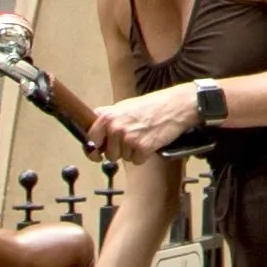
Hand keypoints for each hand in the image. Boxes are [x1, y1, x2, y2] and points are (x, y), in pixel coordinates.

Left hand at [84, 85, 204, 162]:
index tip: (97, 154)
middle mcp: (115, 128)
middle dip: (119, 151)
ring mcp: (128, 138)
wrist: (174, 106)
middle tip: (131, 139)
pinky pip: (137, 161)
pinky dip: (144, 155)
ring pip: (124, 158)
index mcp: (107, 117)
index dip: (94, 149)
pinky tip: (150, 142)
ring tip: (142, 136)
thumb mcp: (124, 105)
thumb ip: (107, 114)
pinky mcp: (142, 148)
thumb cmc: (151, 105)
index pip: (91, 140)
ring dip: (132, 152)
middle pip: (109, 154)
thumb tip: (92, 119)